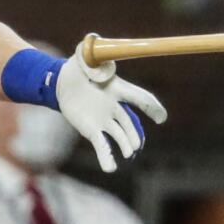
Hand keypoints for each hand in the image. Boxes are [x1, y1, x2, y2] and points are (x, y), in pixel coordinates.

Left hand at [56, 38, 167, 172]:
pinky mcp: (92, 130)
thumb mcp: (83, 57)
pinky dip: (106, 157)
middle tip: (136, 144)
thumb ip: (91, 56)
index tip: (161, 117)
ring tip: (128, 153)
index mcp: (117, 88)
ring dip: (125, 144)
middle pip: (130, 122)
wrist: (62, 82)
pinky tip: (110, 168)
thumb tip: (97, 55)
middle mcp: (114, 106)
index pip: (138, 97)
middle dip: (135, 133)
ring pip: (120, 135)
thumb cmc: (77, 67)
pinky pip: (102, 146)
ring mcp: (105, 120)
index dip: (150, 107)